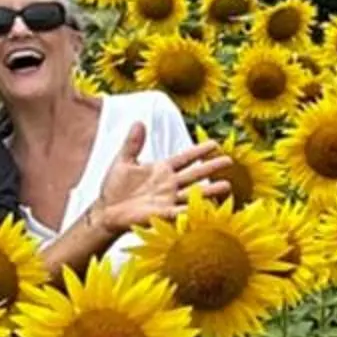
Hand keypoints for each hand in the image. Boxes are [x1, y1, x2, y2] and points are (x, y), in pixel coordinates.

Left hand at [90, 129, 232, 237]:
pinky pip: (180, 211)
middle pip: (195, 174)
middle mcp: (169, 184)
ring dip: (210, 190)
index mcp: (161, 170)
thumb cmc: (115, 187)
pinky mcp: (162, 214)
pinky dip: (192, 209)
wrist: (106, 210)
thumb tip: (138, 122)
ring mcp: (168, 199)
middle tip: (229, 161)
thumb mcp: (123, 160)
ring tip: (227, 185)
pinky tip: (206, 207)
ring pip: (193, 193)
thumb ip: (132, 143)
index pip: (185, 158)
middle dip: (212, 167)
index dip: (199, 151)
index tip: (214, 144)